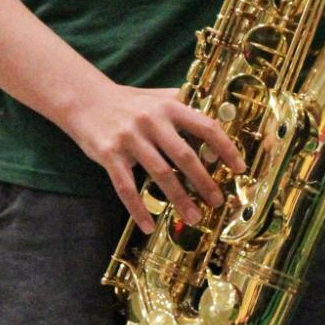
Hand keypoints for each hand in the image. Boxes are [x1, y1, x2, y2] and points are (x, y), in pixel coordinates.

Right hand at [63, 79, 244, 231]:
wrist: (85, 100)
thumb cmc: (129, 103)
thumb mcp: (158, 98)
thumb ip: (185, 109)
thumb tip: (218, 130)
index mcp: (169, 106)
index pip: (205, 127)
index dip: (226, 148)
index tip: (239, 168)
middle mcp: (151, 120)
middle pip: (185, 155)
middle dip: (204, 181)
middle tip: (218, 202)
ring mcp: (130, 138)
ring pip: (160, 174)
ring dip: (179, 199)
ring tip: (194, 217)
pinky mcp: (109, 154)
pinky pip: (126, 187)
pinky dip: (138, 209)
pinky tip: (149, 226)